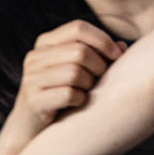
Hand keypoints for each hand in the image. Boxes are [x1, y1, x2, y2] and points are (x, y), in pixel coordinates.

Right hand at [0, 20, 124, 154]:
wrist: (31, 126)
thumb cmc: (62, 93)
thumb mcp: (78, 70)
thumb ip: (99, 55)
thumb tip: (122, 47)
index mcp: (46, 42)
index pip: (78, 28)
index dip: (102, 39)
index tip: (117, 55)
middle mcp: (35, 57)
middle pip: (79, 51)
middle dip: (99, 66)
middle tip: (101, 79)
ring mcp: (31, 78)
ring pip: (75, 72)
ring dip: (89, 84)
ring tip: (88, 91)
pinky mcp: (33, 100)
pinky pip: (68, 94)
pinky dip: (80, 99)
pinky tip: (78, 102)